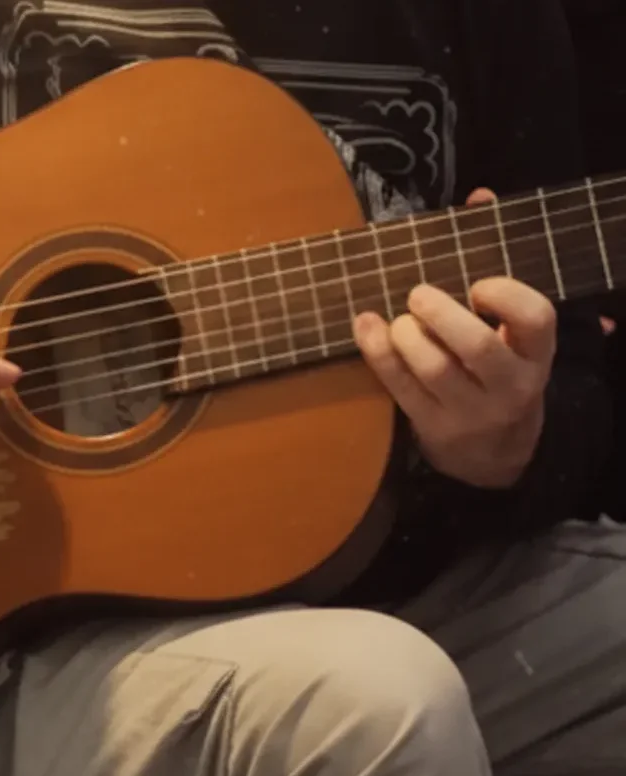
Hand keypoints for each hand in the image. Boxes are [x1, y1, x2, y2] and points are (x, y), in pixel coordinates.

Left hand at [353, 190, 556, 488]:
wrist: (495, 453)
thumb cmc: (497, 368)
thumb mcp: (511, 328)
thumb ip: (495, 263)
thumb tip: (478, 197)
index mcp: (536, 353)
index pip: (535, 319)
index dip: (505, 295)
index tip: (478, 284)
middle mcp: (510, 385)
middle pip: (477, 346)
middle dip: (442, 314)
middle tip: (419, 293)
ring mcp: (470, 411)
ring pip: (435, 370)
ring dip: (407, 336)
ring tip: (398, 319)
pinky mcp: (432, 426)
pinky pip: (400, 388)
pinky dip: (378, 354)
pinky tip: (365, 326)